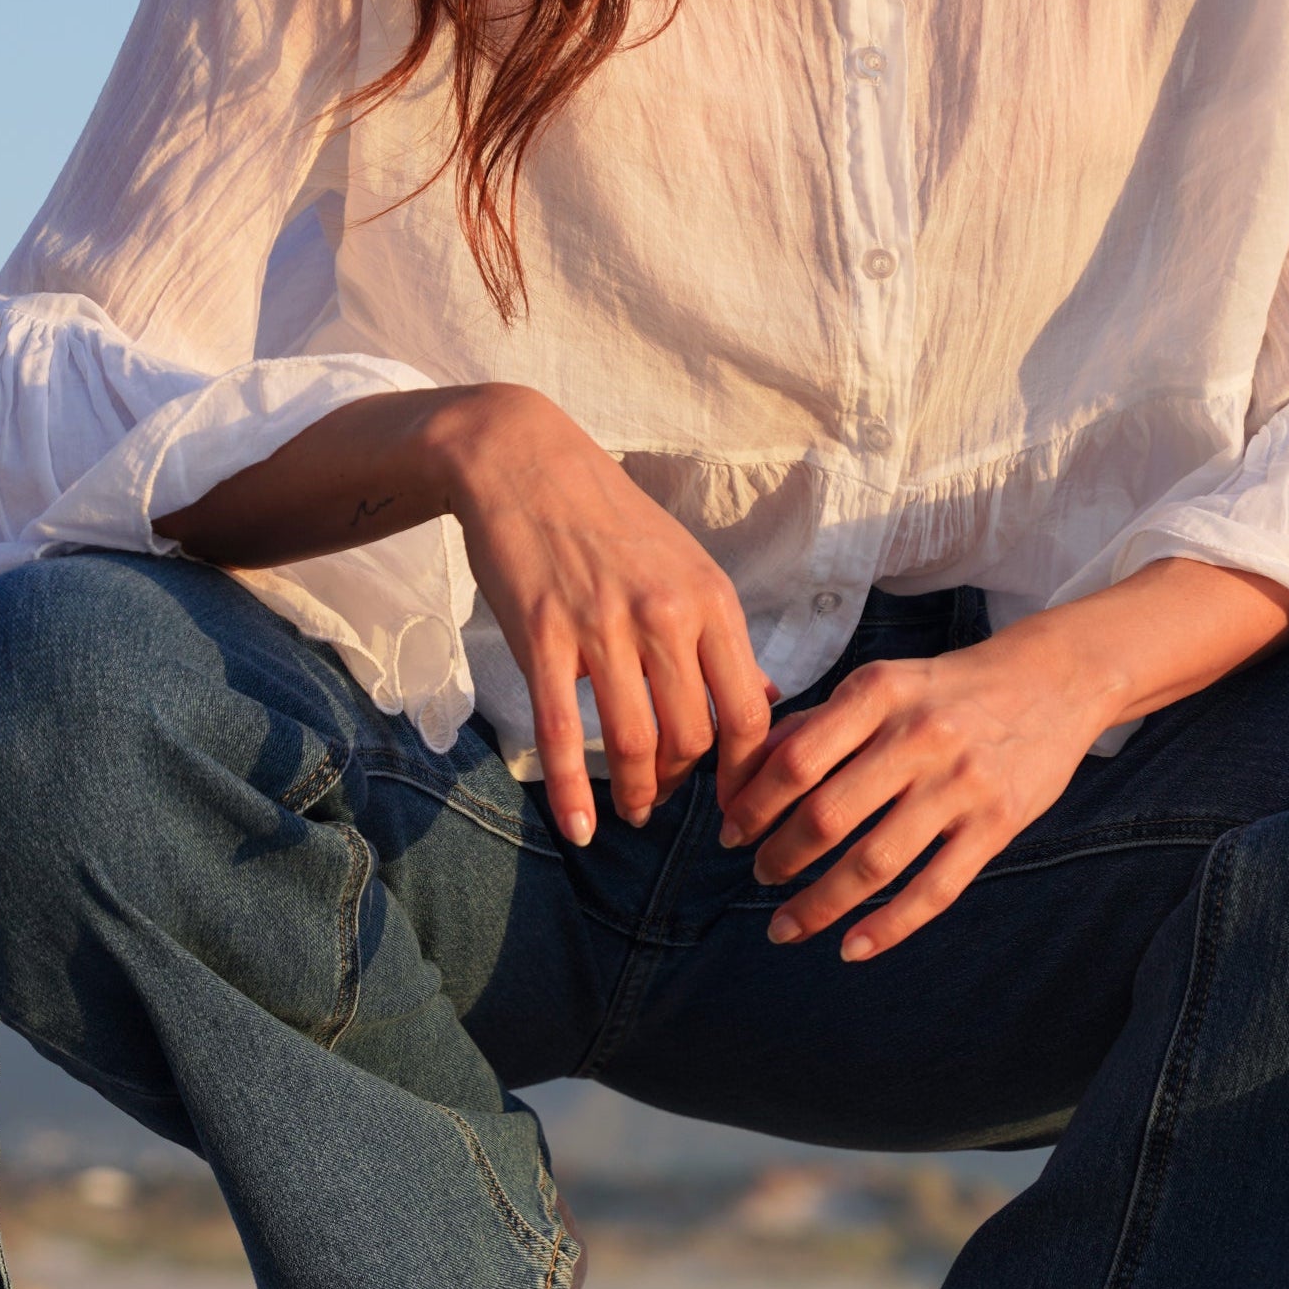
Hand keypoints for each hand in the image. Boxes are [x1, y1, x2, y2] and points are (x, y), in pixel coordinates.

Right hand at [153, 378, 770, 841]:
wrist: (523, 460)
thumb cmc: (609, 517)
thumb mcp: (686, 565)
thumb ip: (722, 636)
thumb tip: (765, 698)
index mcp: (711, 599)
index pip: (750, 712)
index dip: (749, 773)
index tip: (739, 803)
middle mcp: (666, 616)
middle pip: (693, 736)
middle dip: (686, 783)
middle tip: (672, 798)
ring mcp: (602, 628)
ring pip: (634, 742)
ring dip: (638, 792)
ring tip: (634, 811)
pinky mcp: (542, 637)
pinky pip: (562, 734)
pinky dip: (572, 793)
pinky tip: (578, 828)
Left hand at [714, 562, 1288, 960]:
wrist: (1053, 681)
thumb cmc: (947, 688)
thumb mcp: (881, 684)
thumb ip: (815, 725)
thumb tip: (741, 775)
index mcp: (877, 693)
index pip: (795, 759)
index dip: (752, 806)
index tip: (729, 834)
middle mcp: (918, 737)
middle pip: (826, 816)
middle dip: (778, 858)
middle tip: (759, 876)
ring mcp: (961, 784)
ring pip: (874, 862)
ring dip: (819, 904)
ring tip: (786, 925)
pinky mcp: (996, 824)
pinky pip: (933, 889)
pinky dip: (887, 926)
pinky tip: (851, 947)